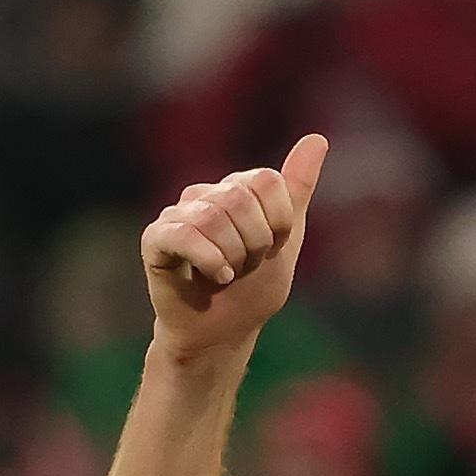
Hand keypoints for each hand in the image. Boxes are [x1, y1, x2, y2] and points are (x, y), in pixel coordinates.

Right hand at [141, 133, 327, 360]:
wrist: (223, 336)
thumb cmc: (252, 292)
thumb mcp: (286, 241)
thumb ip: (297, 191)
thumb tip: (318, 139)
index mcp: (237, 189)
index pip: (267, 181)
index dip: (279, 223)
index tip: (271, 249)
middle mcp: (206, 194)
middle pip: (242, 198)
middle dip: (256, 245)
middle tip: (246, 266)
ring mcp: (178, 214)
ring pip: (216, 218)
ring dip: (234, 258)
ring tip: (228, 275)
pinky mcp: (157, 239)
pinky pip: (185, 235)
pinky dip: (210, 261)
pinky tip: (217, 277)